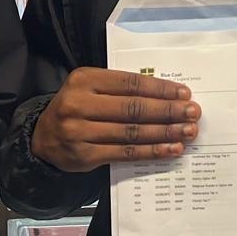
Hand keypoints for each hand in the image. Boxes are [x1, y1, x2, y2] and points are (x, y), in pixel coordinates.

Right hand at [33, 67, 199, 172]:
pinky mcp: (84, 155)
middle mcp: (79, 104)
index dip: (160, 89)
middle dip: (168, 111)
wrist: (43, 139)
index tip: (184, 94)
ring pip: (131, 132)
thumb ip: (121, 89)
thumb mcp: (91, 89)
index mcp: (84, 79)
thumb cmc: (77, 108)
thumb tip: (167, 96)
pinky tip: (171, 149)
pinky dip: (151, 151)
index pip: (130, 83)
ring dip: (164, 132)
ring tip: (188, 132)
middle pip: (133, 108)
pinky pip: (125, 152)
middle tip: (193, 113)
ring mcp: (79, 131)